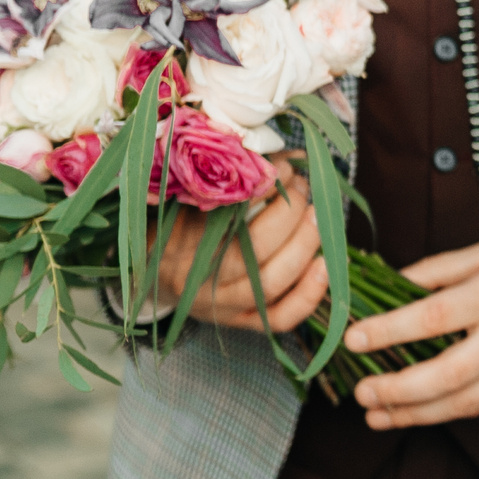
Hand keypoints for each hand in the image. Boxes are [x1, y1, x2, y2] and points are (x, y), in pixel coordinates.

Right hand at [161, 159, 329, 333]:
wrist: (152, 272)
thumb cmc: (174, 223)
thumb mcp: (187, 195)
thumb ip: (228, 177)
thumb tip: (289, 156)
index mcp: (179, 239)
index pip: (228, 212)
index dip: (264, 187)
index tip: (284, 166)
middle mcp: (199, 278)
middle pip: (255, 249)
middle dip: (289, 211)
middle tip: (302, 187)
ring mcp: (221, 305)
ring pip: (271, 282)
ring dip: (304, 245)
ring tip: (318, 215)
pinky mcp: (240, 322)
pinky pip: (280, 318)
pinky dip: (309, 293)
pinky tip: (326, 263)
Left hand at [345, 228, 478, 426]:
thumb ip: (439, 269)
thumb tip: (390, 287)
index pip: (434, 316)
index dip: (389, 331)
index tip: (353, 339)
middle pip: (447, 374)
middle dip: (398, 390)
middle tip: (362, 392)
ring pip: (464, 403)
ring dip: (416, 414)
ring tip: (377, 415)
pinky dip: (446, 413)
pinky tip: (417, 413)